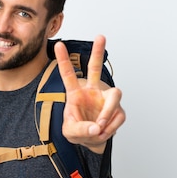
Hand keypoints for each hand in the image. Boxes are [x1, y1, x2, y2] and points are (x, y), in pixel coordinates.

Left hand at [55, 34, 125, 151]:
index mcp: (75, 94)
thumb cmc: (78, 131)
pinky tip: (104, 131)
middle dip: (98, 52)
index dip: (63, 60)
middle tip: (100, 36)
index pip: (68, 75)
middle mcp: (92, 91)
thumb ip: (80, 129)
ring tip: (99, 127)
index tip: (58, 45)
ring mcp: (106, 99)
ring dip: (108, 112)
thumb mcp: (70, 133)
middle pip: (95, 68)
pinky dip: (111, 127)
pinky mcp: (117, 110)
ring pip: (115, 95)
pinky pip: (118, 115)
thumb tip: (96, 127)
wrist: (92, 140)